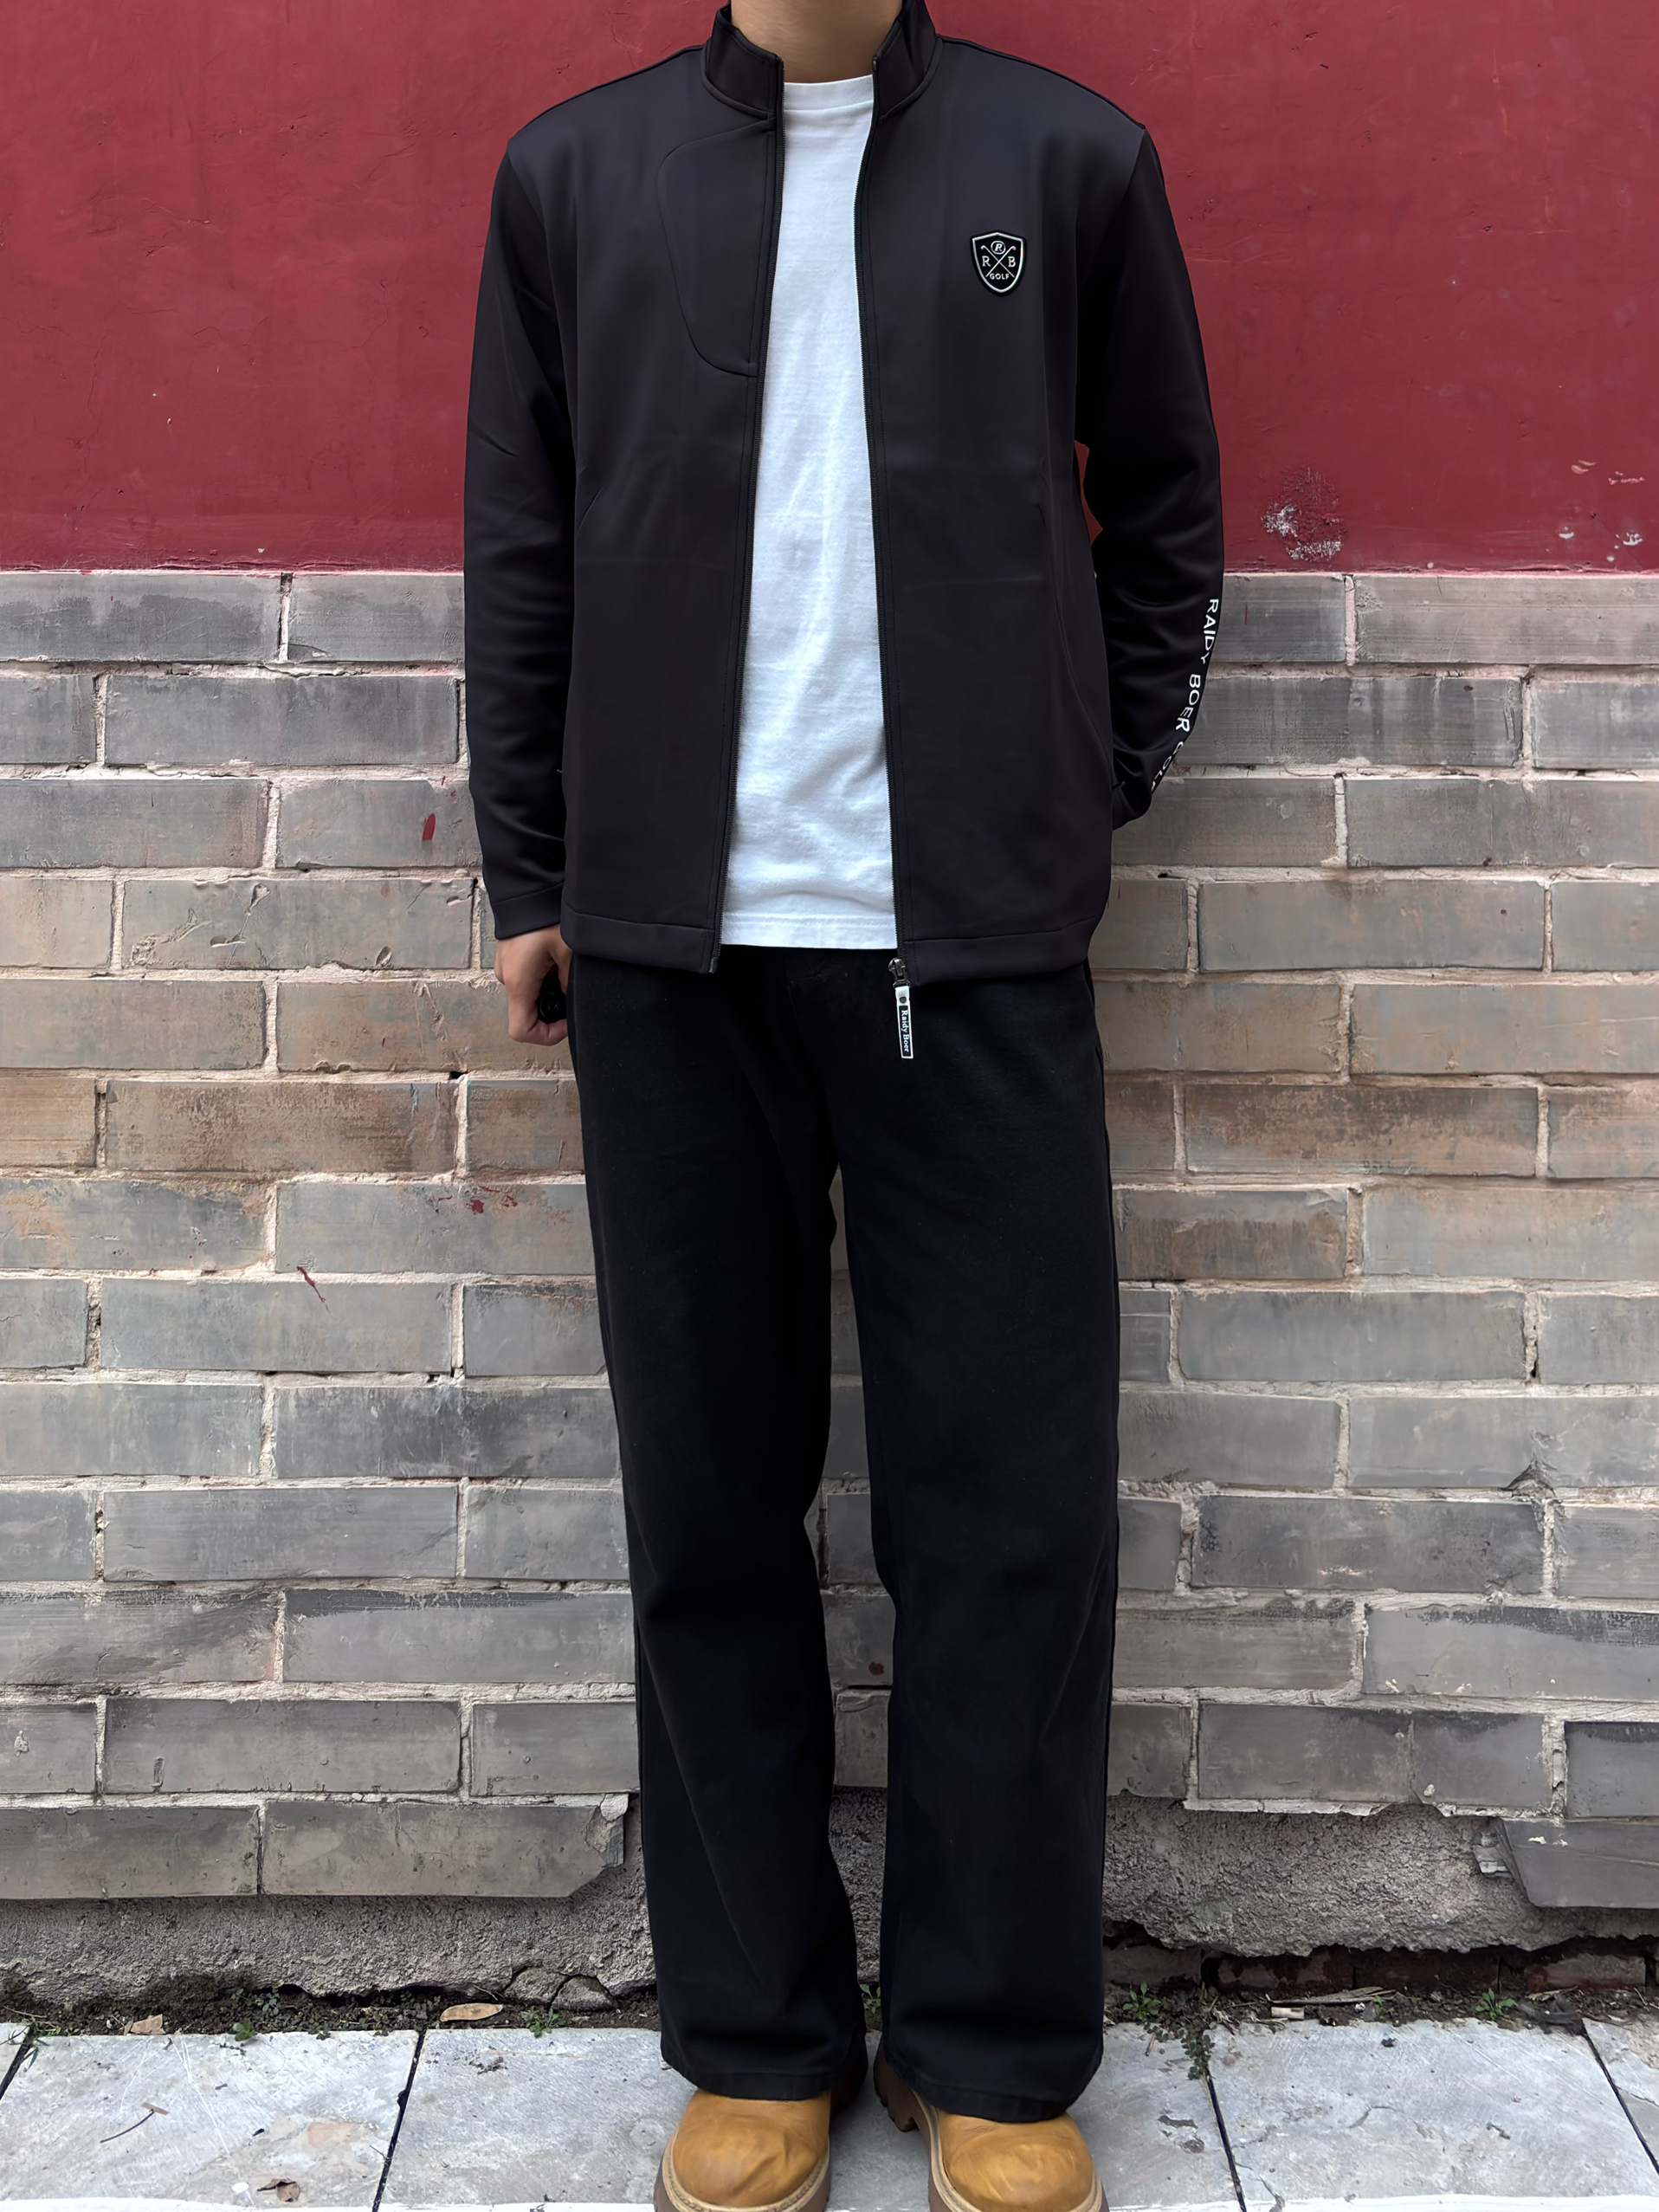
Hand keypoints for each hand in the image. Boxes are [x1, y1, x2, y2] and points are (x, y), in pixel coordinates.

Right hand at [495, 924, 571, 1047]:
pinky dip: (545, 976)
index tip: (568, 1023)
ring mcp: (508, 965)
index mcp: (519, 983)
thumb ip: (570, 982)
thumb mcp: (568, 951)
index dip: (547, 1036)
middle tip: (574, 987)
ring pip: (531, 994)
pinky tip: (558, 956)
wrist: (528, 884)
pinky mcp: (512, 954)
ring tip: (567, 965)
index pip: (521, 1031)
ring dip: (551, 989)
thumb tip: (570, 998)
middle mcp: (508, 978)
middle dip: (554, 1008)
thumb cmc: (545, 915)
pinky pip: (528, 976)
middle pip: (529, 1012)